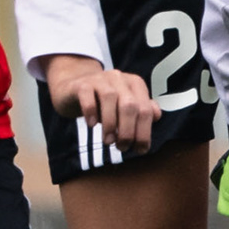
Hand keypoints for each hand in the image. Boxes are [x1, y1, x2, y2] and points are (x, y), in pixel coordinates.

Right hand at [40, 57, 158, 149]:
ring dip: (111, 124)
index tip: (139, 150)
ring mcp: (100, 79)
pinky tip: (91, 124)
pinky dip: (91, 111)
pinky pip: (87, 95)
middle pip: (130, 106)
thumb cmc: (103, 102)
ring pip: (110, 99)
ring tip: (108, 141)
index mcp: (135, 84)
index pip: (145, 110)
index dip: (144, 133)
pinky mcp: (82, 84)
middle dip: (128, 131)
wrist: (72, 88)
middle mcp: (119, 78)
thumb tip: (156, 116)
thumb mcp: (124, 106)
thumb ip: (141, 111)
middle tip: (122, 147)